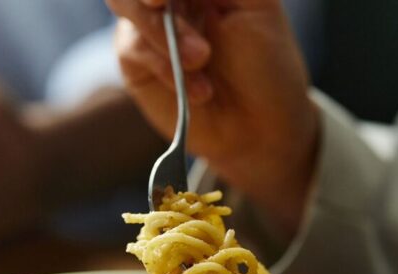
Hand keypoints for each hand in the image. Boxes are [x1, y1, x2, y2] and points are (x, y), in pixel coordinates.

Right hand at [107, 0, 318, 233]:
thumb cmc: (271, 74)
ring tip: (203, 64)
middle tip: (170, 12)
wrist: (264, 137)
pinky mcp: (138, 66)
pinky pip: (130, 48)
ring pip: (126, 5)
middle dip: (150, 1)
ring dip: (162, 34)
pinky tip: (199, 92)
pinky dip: (161, 64)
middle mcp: (172, 2)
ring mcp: (151, 32)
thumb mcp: (257, 9)